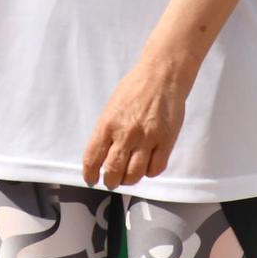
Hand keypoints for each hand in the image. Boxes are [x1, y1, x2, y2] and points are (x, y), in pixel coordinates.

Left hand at [81, 55, 189, 188]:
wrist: (162, 76)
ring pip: (135, 174)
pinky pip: (156, 169)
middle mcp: (126, 133)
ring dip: (129, 180)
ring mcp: (147, 139)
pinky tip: (147, 165)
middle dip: (110, 181)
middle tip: (112, 181)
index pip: (92, 158)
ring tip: (129, 175)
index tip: (91, 179)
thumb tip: (101, 156)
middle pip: (113, 171)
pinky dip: (149, 172)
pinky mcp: (166, 141)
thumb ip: (107, 132)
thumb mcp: (111, 108)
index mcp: (107, 124)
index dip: (89, 174)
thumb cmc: (134, 89)